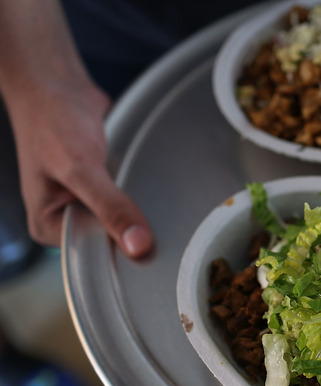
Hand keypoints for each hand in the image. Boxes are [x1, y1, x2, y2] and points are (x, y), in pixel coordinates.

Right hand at [9, 80, 153, 257]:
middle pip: (111, 240)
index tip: (153, 245)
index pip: (95, 255)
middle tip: (161, 221)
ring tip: (152, 200)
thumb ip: (110, 207)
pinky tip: (148, 188)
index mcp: (48, 227)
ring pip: (123, 220)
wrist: (54, 83)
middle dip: (133, 229)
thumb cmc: (53, 121)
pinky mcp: (102, 186)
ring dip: (140, 212)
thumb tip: (138, 245)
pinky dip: (139, 195)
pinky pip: (128, 201)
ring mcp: (84, 203)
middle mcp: (65, 219)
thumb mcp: (81, 168)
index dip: (124, 250)